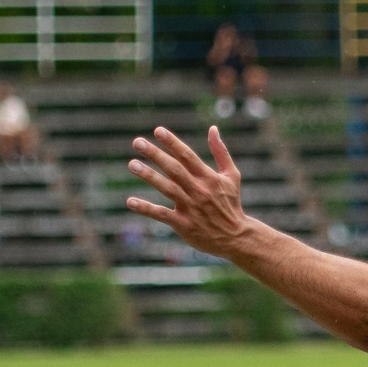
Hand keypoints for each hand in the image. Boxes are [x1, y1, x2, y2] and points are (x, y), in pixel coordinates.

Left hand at [126, 126, 250, 258]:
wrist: (236, 238)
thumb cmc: (231, 204)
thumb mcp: (231, 176)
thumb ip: (221, 152)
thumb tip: (212, 128)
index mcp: (209, 177)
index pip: (188, 156)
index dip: (173, 143)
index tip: (158, 130)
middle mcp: (199, 190)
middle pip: (174, 169)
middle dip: (156, 155)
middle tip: (137, 142)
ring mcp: (191, 208)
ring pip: (167, 188)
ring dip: (149, 176)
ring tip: (132, 164)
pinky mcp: (184, 225)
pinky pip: (162, 215)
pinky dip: (146, 208)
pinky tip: (130, 202)